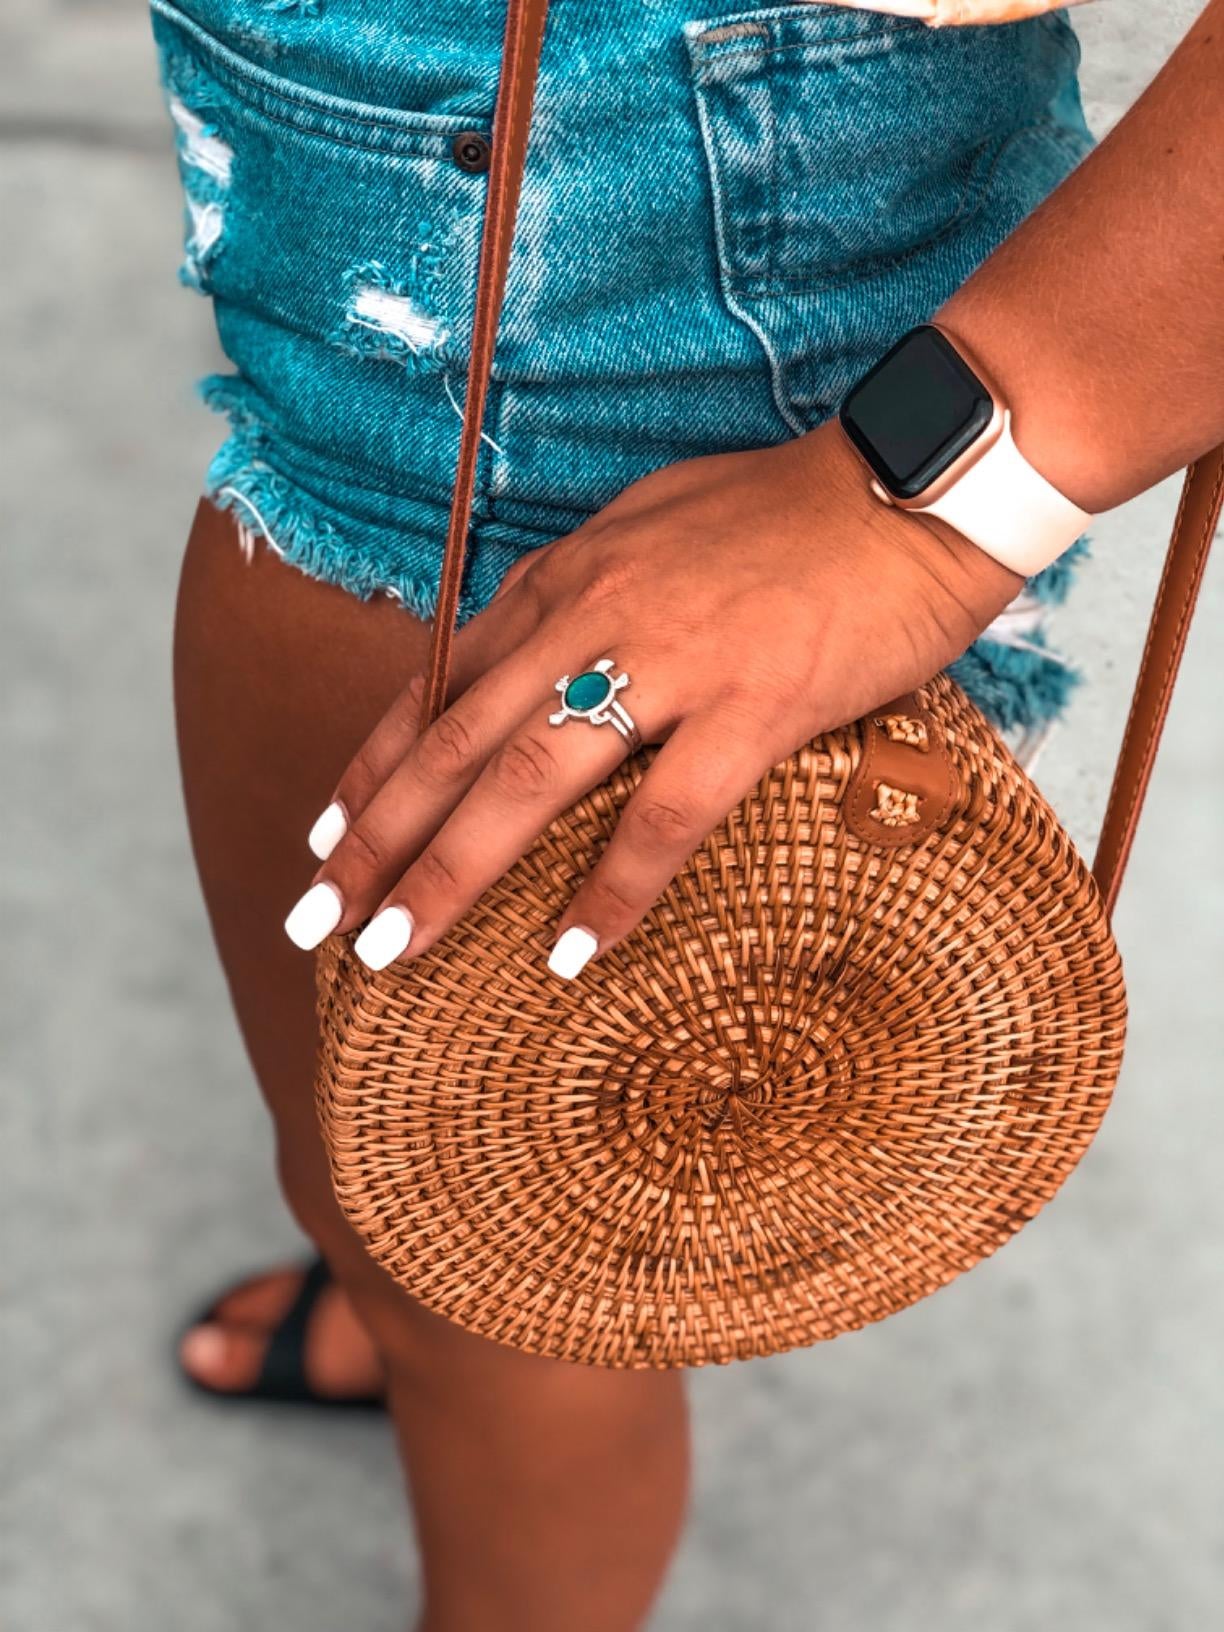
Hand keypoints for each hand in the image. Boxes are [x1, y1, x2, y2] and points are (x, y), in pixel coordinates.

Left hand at [283, 421, 1021, 976]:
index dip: (375, 766)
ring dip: (453, 872)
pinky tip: (571, 954)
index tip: (324, 836)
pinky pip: (665, 815)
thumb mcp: (651, 531)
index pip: (442, 685)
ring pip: (529, 780)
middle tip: (314, 918)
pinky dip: (612, 890)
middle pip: (457, 743)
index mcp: (567, 580)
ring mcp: (670, 662)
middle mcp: (593, 618)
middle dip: (375, 838)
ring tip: (393, 948)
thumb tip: (538, 653)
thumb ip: (584, 595)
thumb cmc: (788, 515)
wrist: (909, 483)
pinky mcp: (753, 706)